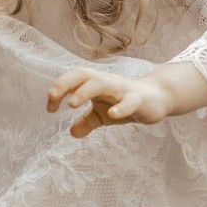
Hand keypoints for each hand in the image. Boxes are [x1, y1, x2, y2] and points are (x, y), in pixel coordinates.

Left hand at [47, 67, 168, 138]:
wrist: (156, 98)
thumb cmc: (125, 102)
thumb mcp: (102, 115)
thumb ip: (87, 122)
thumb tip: (72, 132)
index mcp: (95, 84)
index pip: (73, 79)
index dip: (58, 89)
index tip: (50, 108)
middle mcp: (106, 82)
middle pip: (83, 74)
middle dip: (65, 83)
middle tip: (52, 98)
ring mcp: (122, 90)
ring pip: (102, 83)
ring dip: (84, 91)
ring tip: (72, 104)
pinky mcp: (138, 100)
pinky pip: (129, 101)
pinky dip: (120, 107)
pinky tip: (112, 115)